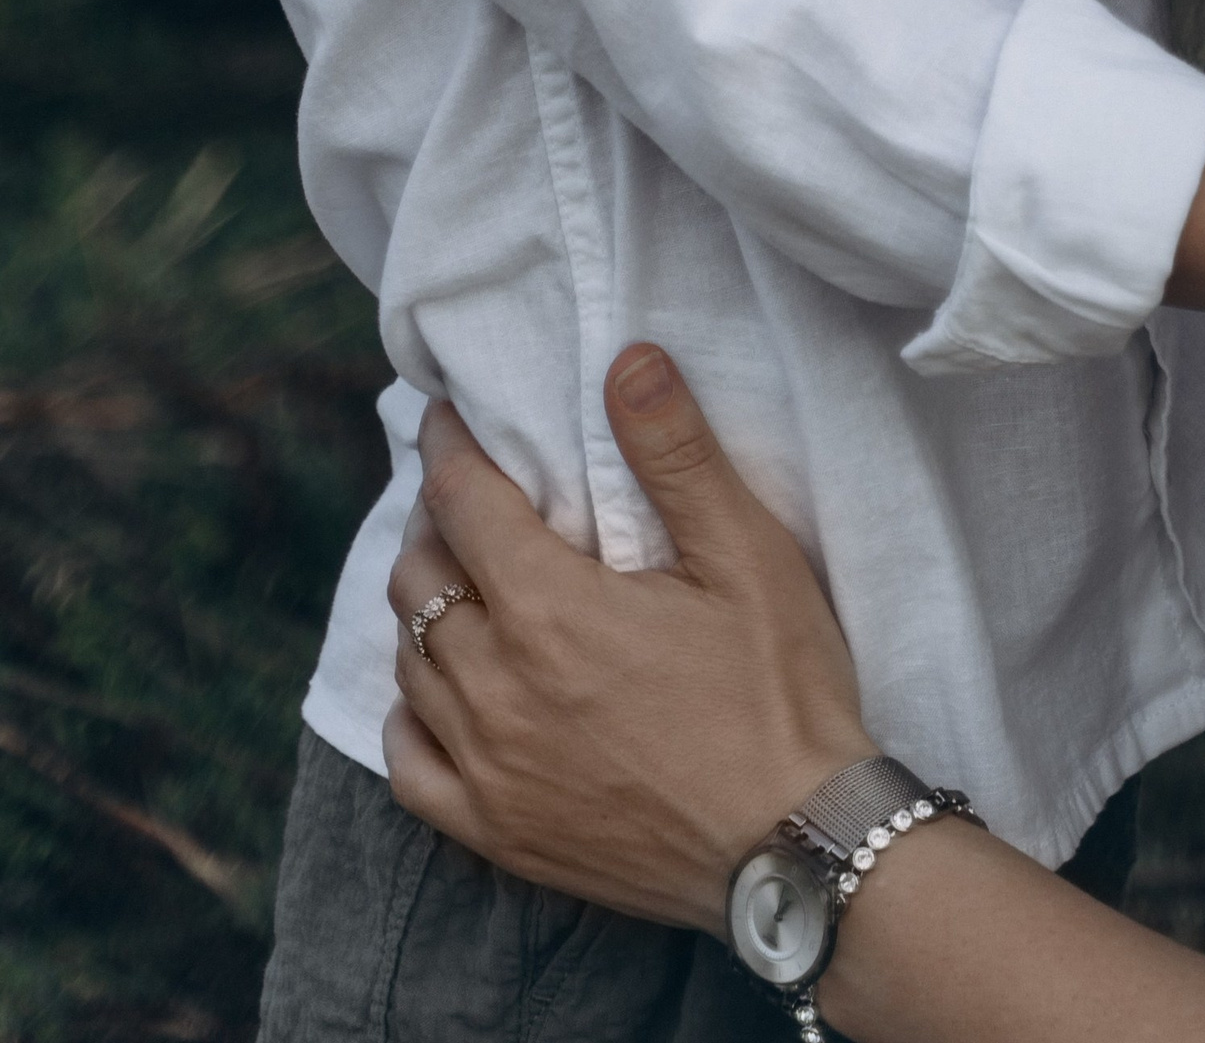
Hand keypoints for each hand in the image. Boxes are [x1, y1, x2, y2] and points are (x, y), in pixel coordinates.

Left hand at [383, 346, 869, 932]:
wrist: (796, 844)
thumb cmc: (780, 688)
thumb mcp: (746, 553)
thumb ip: (676, 452)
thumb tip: (627, 359)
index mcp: (550, 610)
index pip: (462, 503)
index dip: (449, 449)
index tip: (447, 418)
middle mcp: (496, 688)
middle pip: (420, 580)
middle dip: (436, 523)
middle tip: (471, 497)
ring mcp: (487, 770)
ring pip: (410, 664)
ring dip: (424, 609)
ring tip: (462, 578)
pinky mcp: (497, 833)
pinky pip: (408, 764)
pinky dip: (413, 713)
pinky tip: (443, 691)